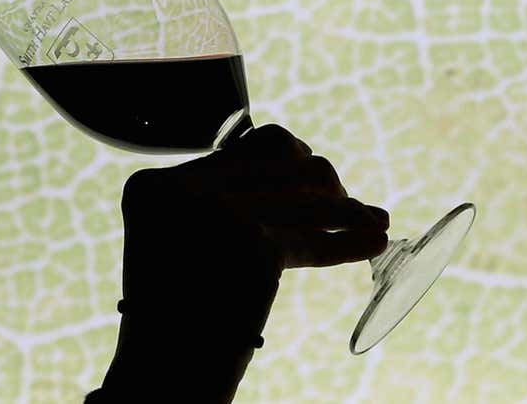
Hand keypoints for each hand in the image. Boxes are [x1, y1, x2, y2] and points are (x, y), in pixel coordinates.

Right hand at [119, 123, 389, 326]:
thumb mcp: (176, 244)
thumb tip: (298, 164)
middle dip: (321, 181)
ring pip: (306, 195)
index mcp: (151, 186)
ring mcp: (218, 215)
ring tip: (374, 219)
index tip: (316, 180)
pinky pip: (313, 240)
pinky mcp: (255, 247)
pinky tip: (371, 241)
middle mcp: (183, 189)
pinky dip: (346, 241)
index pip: (240, 149)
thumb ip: (214, 202)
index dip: (289, 161)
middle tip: (347, 203)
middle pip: (278, 160)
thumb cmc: (171, 319)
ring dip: (346, 208)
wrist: (165, 376)